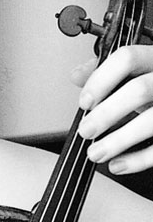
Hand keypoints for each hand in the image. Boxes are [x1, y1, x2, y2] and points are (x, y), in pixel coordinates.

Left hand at [73, 46, 152, 174]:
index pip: (127, 58)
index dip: (101, 79)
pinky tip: (118, 164)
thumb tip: (77, 76)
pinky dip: (138, 159)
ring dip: (118, 141)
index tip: (85, 101)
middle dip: (107, 113)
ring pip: (152, 120)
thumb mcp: (134, 74)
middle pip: (139, 90)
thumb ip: (106, 73)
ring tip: (96, 153)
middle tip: (86, 130)